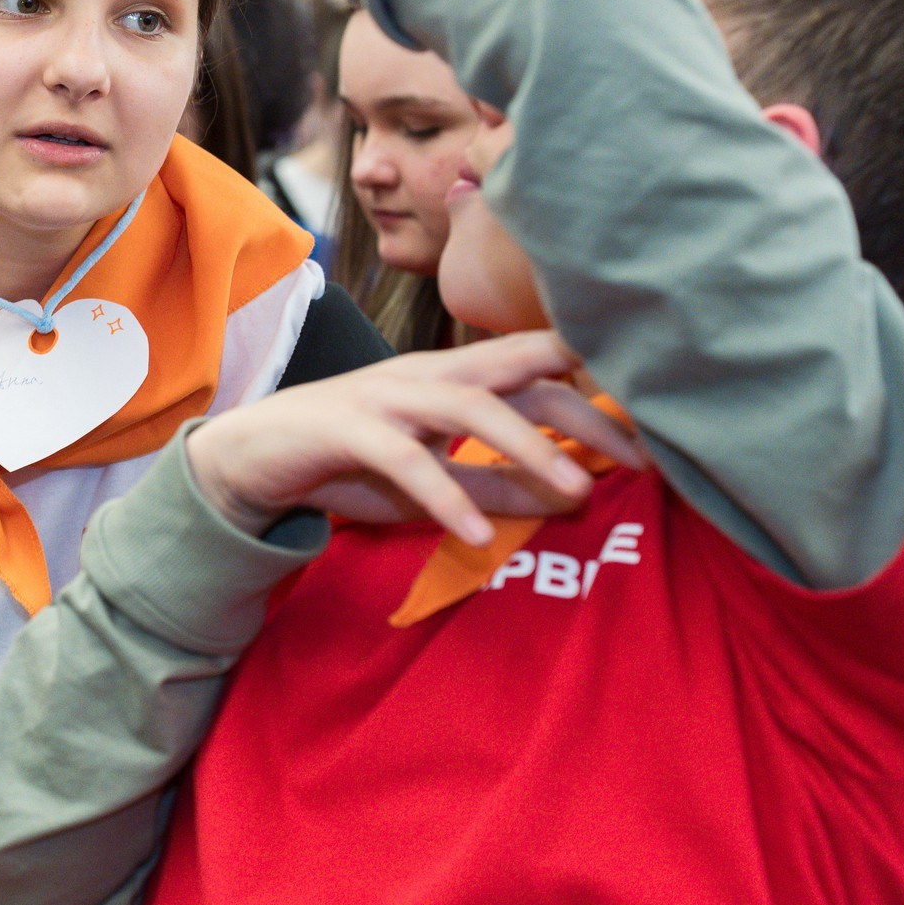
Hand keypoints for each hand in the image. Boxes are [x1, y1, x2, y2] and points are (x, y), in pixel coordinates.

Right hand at [183, 331, 649, 545]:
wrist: (253, 456)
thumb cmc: (349, 462)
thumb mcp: (435, 480)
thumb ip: (497, 484)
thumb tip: (574, 498)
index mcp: (452, 377)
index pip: (539, 367)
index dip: (596, 393)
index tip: (650, 435)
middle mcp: (427, 374)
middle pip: (519, 372)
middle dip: (583, 412)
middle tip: (640, 462)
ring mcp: (386, 395)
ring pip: (469, 405)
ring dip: (527, 447)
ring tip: (575, 493)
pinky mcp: (347, 427)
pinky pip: (405, 459)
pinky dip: (445, 496)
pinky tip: (477, 538)